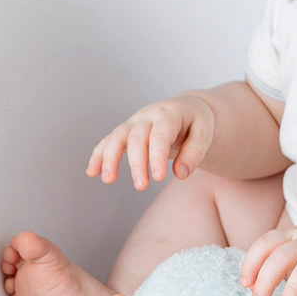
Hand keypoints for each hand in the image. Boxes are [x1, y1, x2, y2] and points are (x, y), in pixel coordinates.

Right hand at [86, 93, 215, 189]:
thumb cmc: (196, 123)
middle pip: (136, 137)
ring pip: (117, 136)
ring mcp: (134, 122)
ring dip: (110, 158)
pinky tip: (92, 172)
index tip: (160, 178)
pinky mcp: (127, 131)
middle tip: (142, 187)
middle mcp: (148, 116)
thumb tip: (181, 174)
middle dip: (137, 163)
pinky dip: (99, 155)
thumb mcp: (204, 134)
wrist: (188, 109)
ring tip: (108, 180)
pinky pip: (109, 141)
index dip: (158, 156)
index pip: (160, 135)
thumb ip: (194, 153)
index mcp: (169, 114)